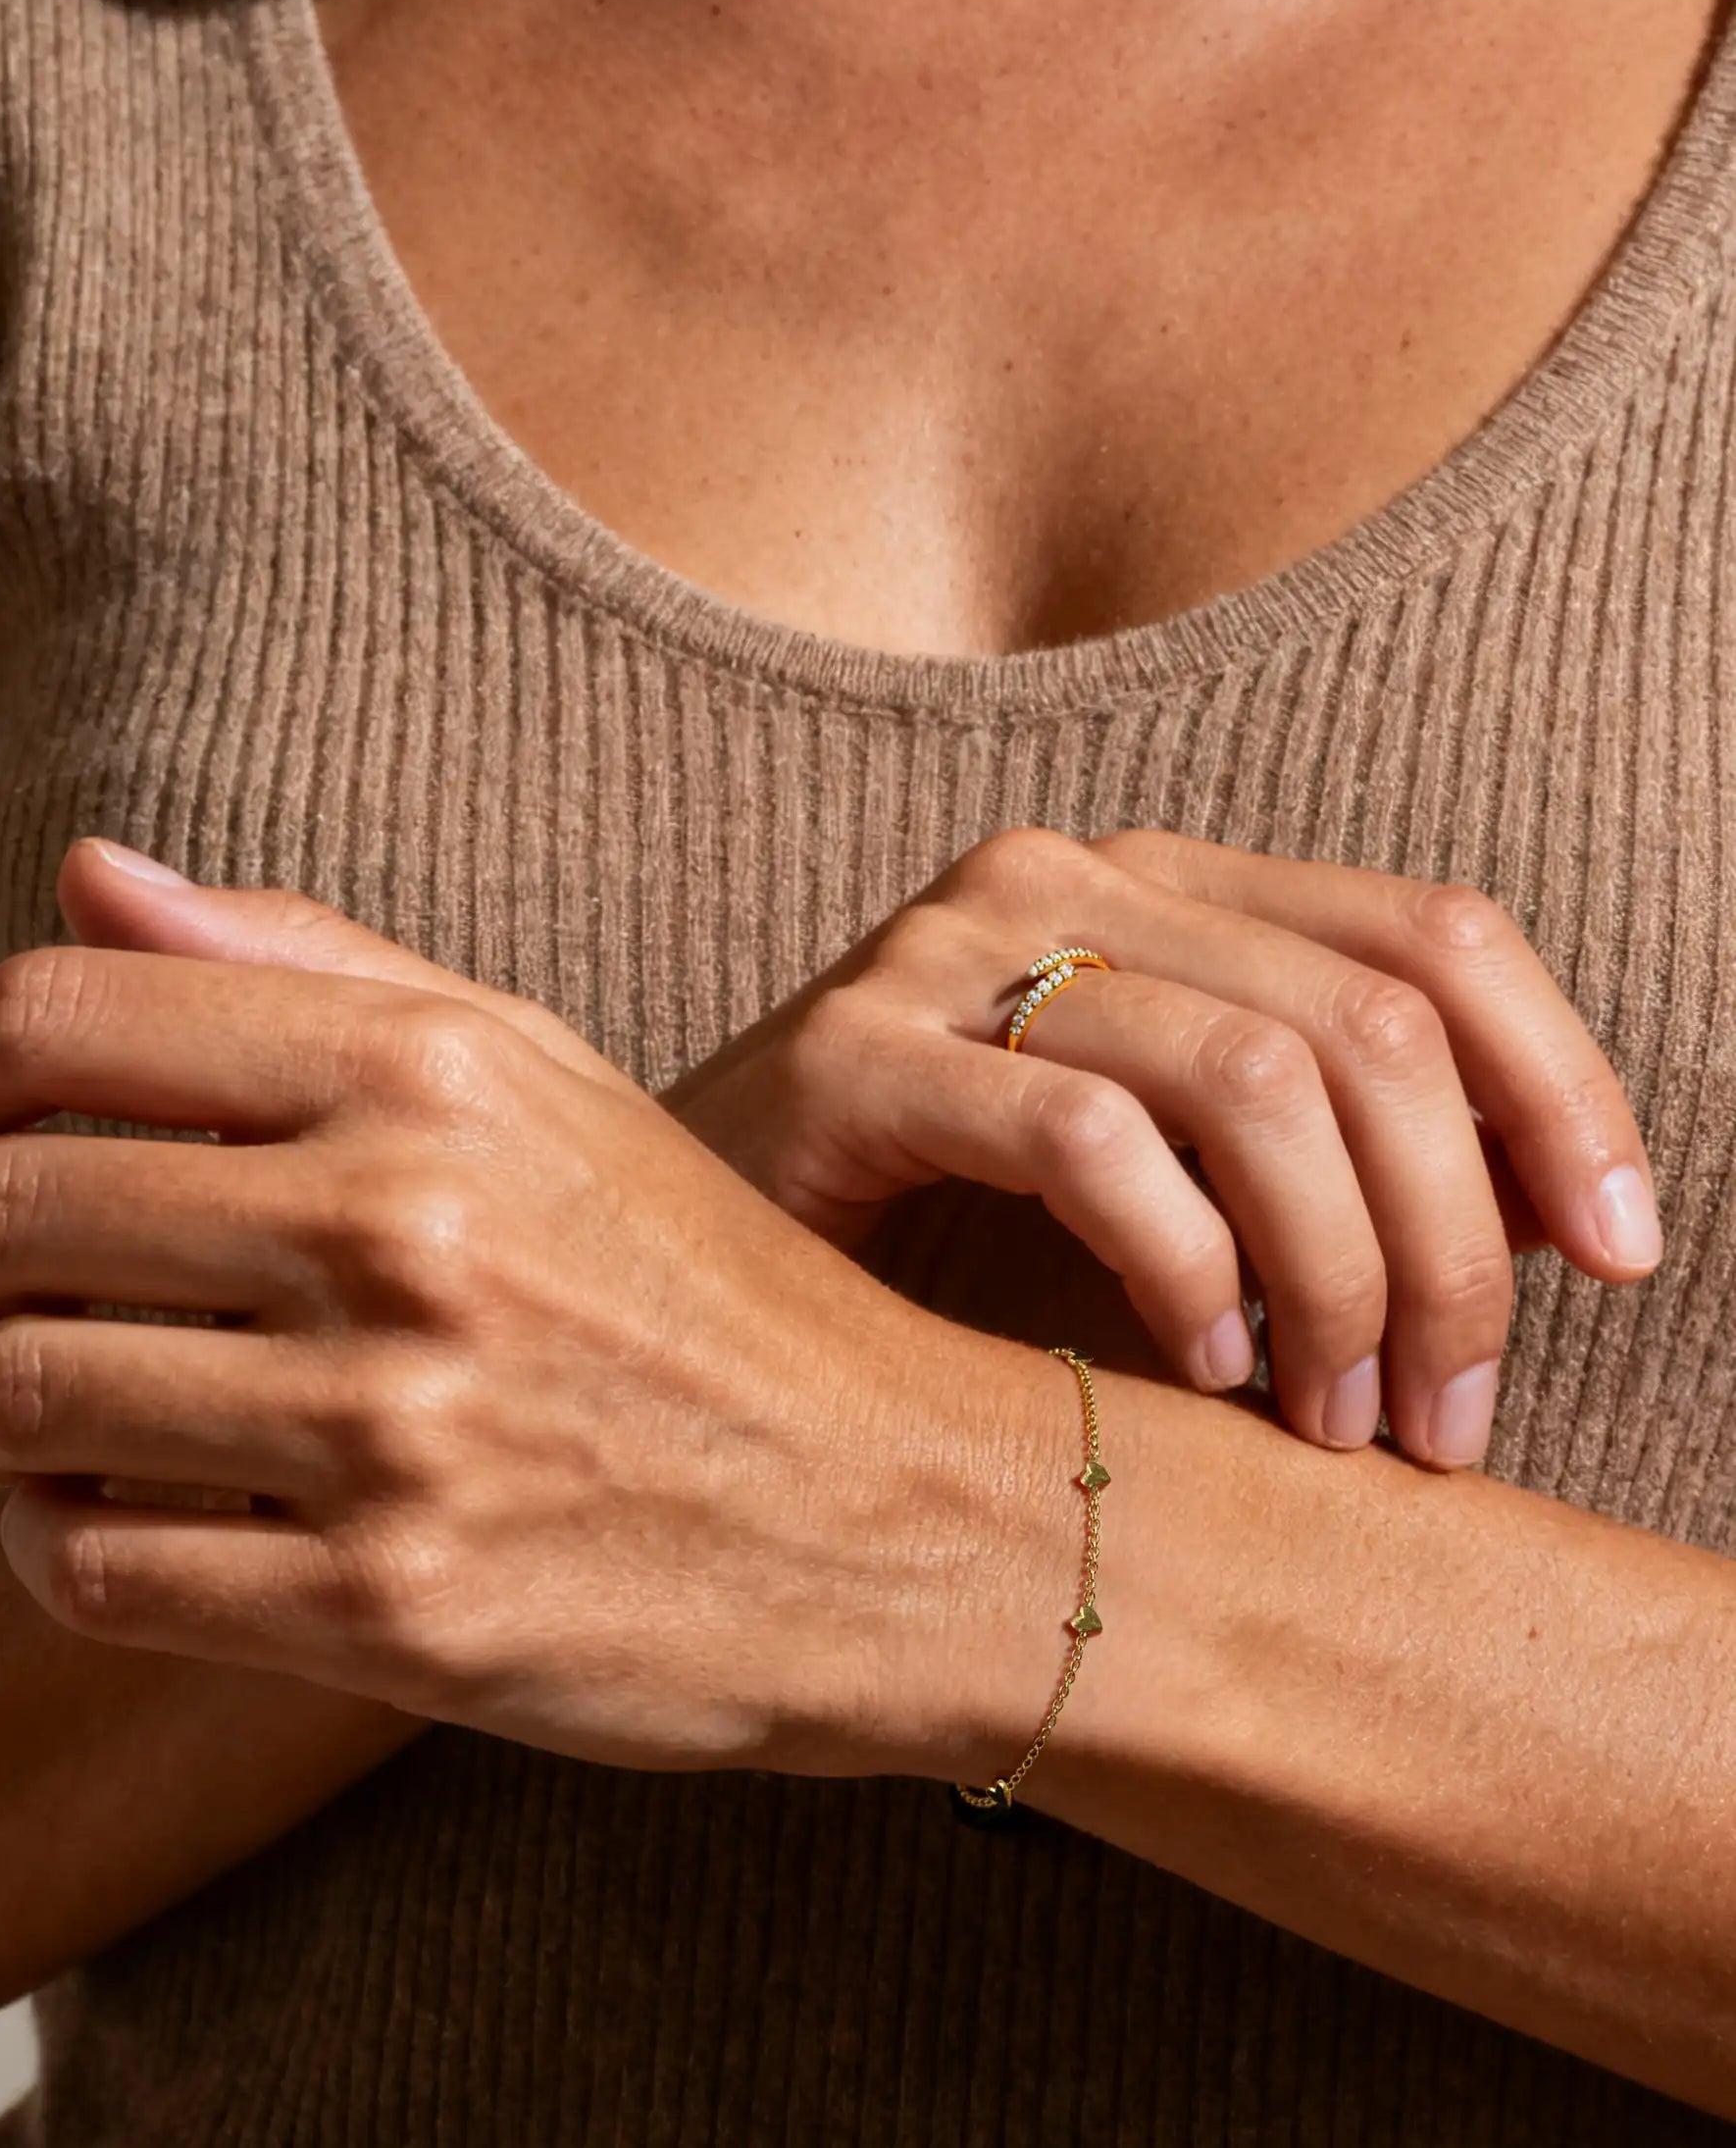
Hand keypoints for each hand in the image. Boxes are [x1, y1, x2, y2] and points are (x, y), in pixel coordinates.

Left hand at [0, 843, 1019, 1775]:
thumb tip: (85, 872)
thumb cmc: (702, 1285)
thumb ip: (316, 966)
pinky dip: (55, 1537)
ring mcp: (396, 1426)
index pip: (57, 1020)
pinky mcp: (387, 1609)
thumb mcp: (548, 1079)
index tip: (17, 1132)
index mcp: (436, 1071)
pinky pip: (92, 1563)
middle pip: (4, 1208)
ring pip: (20, 1394)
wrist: (885, 1510)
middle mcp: (406, 1228)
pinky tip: (119, 1508)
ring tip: (74, 1394)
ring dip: (8, 1400)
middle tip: (42, 1280)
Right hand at [664, 828, 1660, 1467]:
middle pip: (1365, 1021)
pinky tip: (1189, 1376)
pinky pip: (1089, 1140)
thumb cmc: (952, 1257)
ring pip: (1251, 1075)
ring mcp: (949, 951)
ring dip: (1338, 1280)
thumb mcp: (1186, 1196)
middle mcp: (1068, 875)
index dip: (1562, 1089)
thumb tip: (1562, 1223)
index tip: (1621, 1259)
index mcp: (1165, 884)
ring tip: (1330, 1424)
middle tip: (1443, 1420)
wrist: (677, 1276)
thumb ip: (1342, 1168)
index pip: (1433, 934)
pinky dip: (1184, 1271)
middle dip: (1452, 1245)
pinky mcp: (850, 1054)